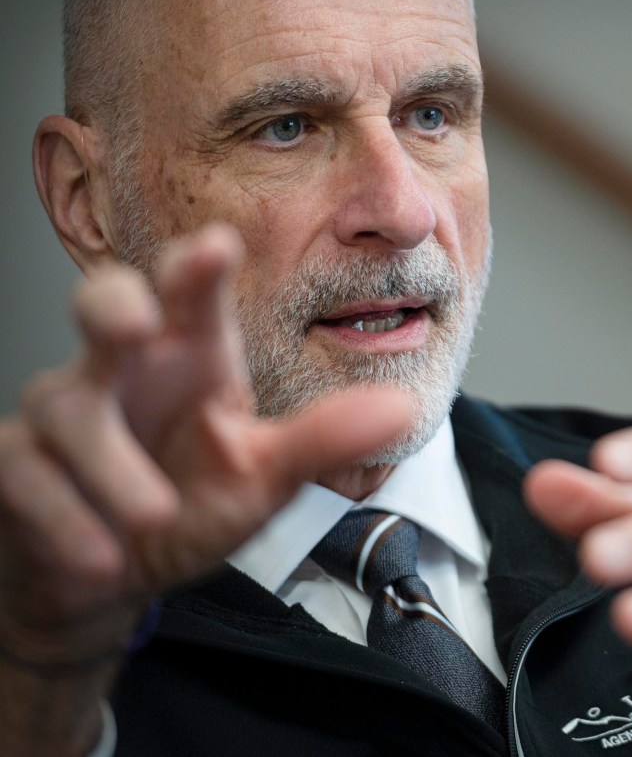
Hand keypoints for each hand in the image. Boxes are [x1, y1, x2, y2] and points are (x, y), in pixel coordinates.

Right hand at [0, 225, 409, 695]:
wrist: (113, 579)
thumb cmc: (187, 504)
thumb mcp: (264, 478)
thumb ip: (324, 440)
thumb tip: (401, 408)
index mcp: (190, 360)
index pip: (194, 300)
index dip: (199, 268)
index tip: (218, 244)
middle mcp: (125, 372)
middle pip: (103, 305)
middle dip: (113, 305)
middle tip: (135, 324)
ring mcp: (65, 415)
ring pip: (66, 406)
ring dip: (108, 463)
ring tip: (154, 515)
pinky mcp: (19, 467)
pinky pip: (26, 476)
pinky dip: (65, 519)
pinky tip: (101, 558)